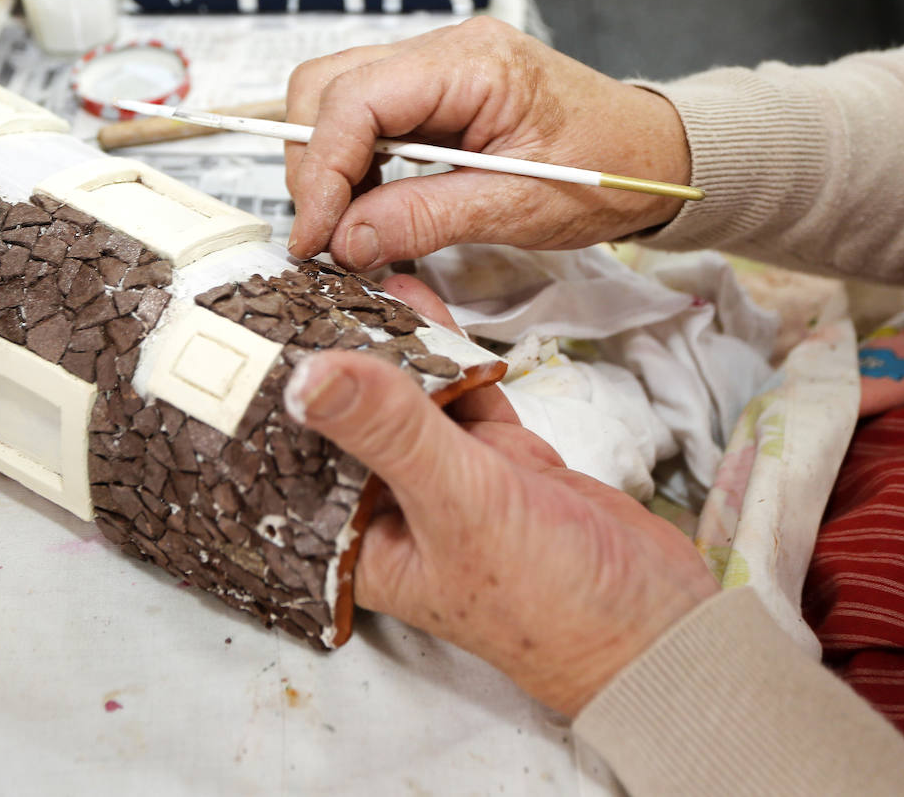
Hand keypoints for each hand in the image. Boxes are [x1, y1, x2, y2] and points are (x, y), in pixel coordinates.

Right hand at [283, 17, 691, 267]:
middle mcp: (446, 49)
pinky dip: (353, 165)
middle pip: (328, 86)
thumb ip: (425, 219)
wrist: (651, 156)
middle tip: (324, 235)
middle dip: (314, 164)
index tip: (314, 236)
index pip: (357, 100)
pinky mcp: (433, 91)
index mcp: (473, 64)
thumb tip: (346, 241)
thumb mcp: (517, 207)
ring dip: (329, 167)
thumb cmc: (606, 171)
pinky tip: (371, 206)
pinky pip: (365, 118)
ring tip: (348, 227)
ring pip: (336, 99)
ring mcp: (436, 66)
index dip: (322, 171)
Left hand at [285, 275, 717, 716]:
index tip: (244, 336)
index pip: (293, 465)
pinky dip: (447, 352)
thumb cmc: (552, 602)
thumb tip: (309, 375)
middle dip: (328, 359)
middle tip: (298, 288)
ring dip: (387, 346)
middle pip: (346, 421)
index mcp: (362, 542)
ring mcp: (449, 480)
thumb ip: (391, 431)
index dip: (269, 404)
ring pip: (404, 398)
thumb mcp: (460, 505)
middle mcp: (395, 509)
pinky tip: (420, 305)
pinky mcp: (498, 458)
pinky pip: (460, 391)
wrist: (659, 621)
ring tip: (354, 281)